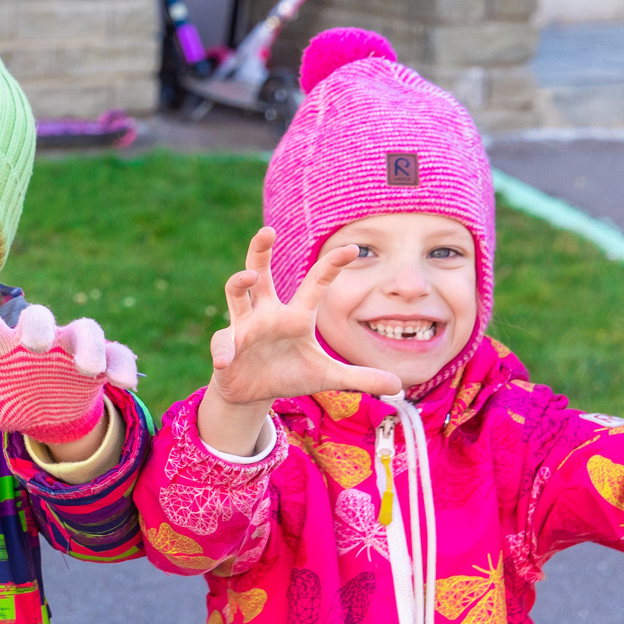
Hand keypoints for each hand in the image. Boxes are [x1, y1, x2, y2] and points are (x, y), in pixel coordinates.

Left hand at [0, 293, 138, 451]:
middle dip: (40, 327)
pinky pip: (118, 354)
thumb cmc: (18, 398)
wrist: (54, 408)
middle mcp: (41, 340)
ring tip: (89, 370)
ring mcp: (73, 348)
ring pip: (85, 330)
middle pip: (40, 317)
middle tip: (37, 346)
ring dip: (89, 346)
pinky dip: (122, 365)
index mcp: (7, 347)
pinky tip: (124, 383)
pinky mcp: (103, 361)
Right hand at [197, 227, 401, 452]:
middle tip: (268, 231)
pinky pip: (223, 342)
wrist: (252, 392)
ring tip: (246, 277)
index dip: (332, 265)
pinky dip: (224, 350)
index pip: (316, 283)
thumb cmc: (289, 374)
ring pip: (236, 295)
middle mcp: (268, 313)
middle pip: (261, 272)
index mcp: (296, 315)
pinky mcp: (226, 346)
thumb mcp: (328, 377)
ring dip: (239, 284)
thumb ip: (360, 377)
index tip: (352, 248)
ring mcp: (244, 326)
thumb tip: (400, 386)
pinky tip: (225, 361)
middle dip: (261, 251)